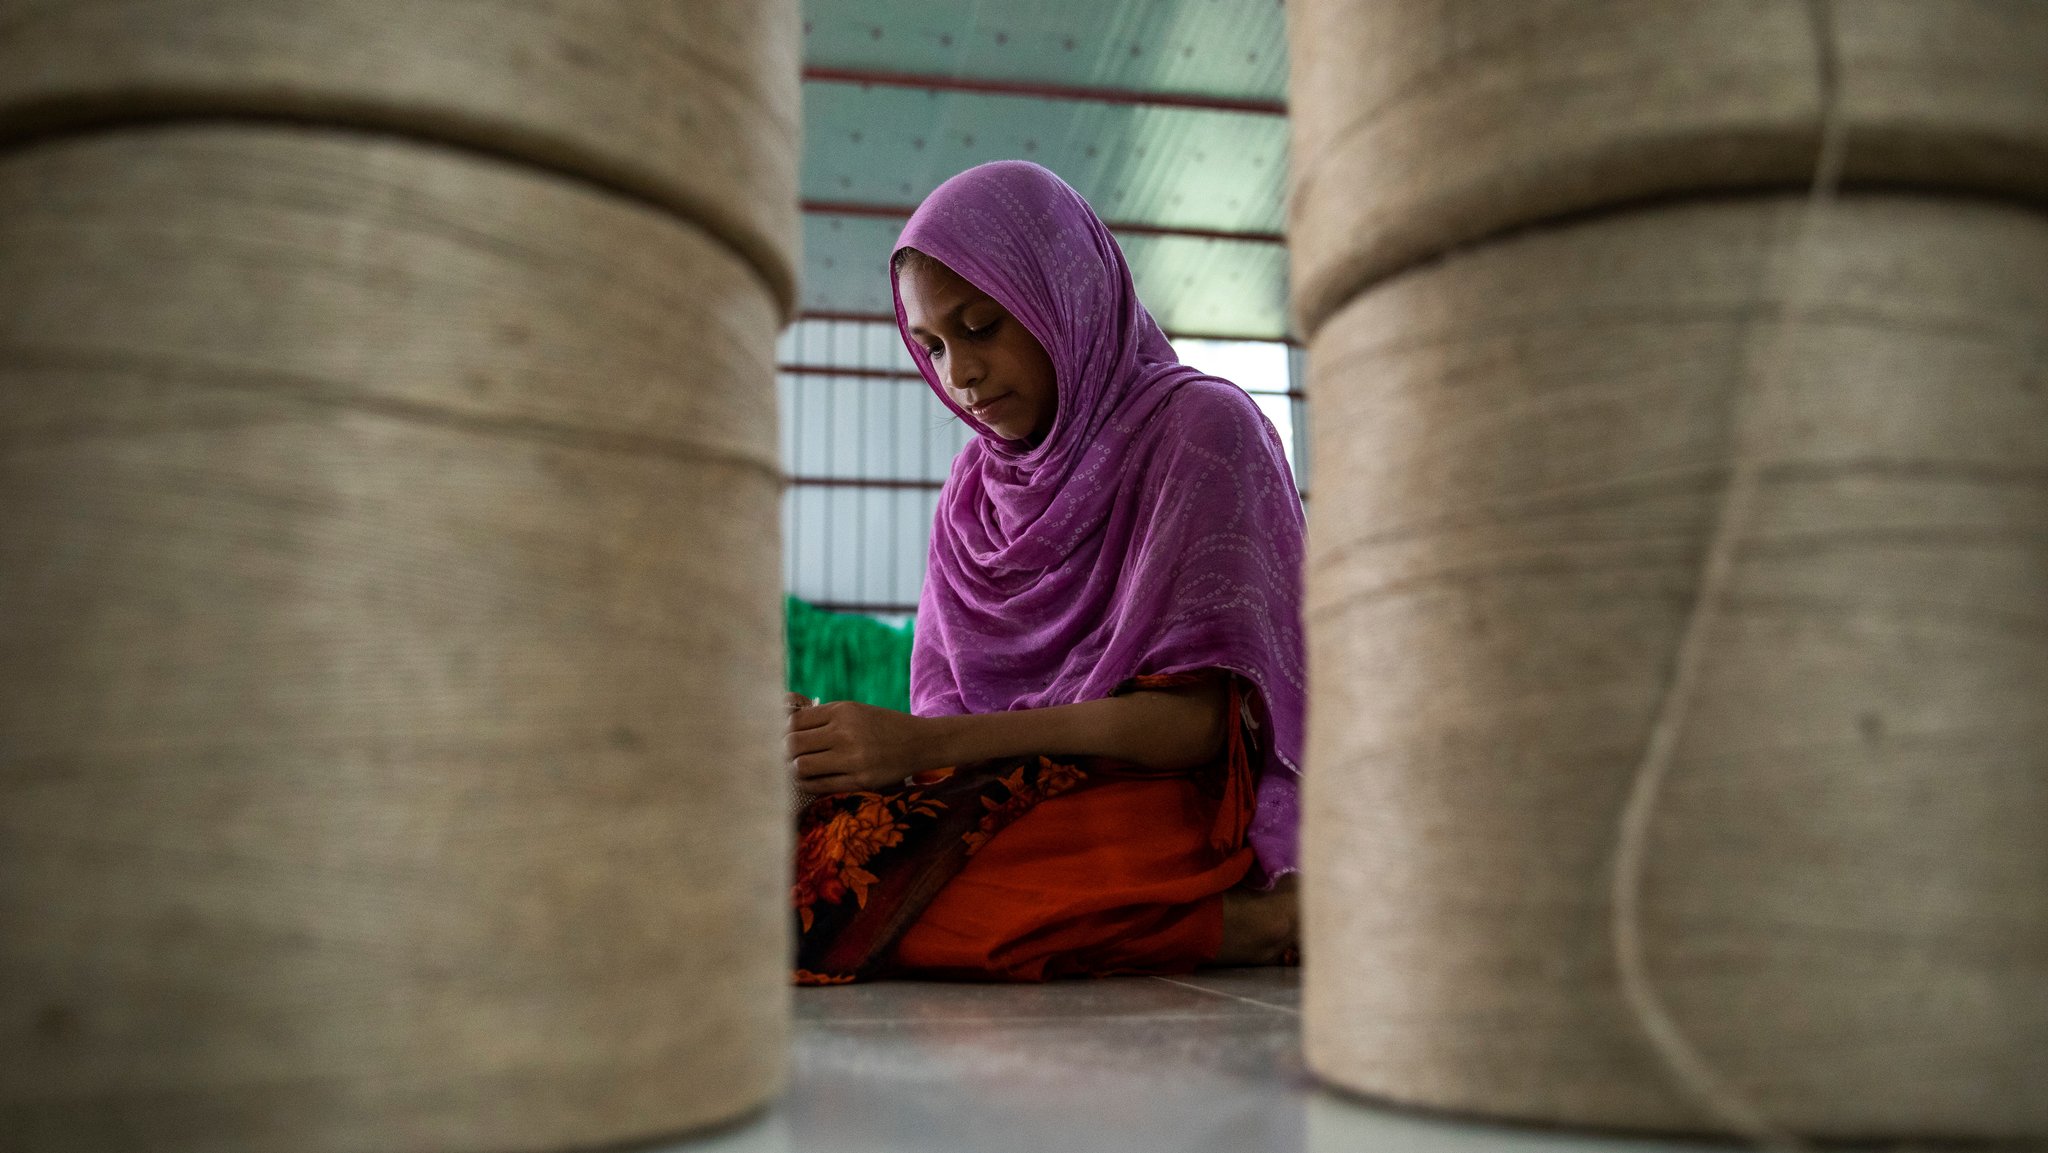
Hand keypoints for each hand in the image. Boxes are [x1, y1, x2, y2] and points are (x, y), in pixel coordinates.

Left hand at [787, 701, 931, 794]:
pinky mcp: (860, 781)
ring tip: (799, 768)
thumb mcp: (854, 710)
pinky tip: (810, 780)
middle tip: (789, 755)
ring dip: (795, 769)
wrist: (919, 742)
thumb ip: (820, 715)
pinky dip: (808, 784)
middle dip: (785, 751)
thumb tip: (784, 717)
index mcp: (843, 711)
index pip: (795, 721)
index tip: (787, 737)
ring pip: (801, 767)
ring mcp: (853, 759)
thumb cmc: (880, 725)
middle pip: (793, 744)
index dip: (784, 731)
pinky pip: (819, 786)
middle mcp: (846, 733)